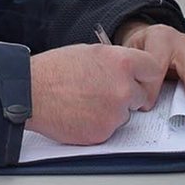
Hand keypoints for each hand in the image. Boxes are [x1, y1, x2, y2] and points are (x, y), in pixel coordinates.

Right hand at [26, 44, 164, 144]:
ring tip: (86, 100)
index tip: (140, 80)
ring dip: (112, 110)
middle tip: (104, 91)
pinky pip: (110, 129)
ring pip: (125, 114)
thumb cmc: (55, 70)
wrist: (32, 92)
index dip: (145, 76)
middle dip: (128, 95)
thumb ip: (116, 61)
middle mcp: (123, 88)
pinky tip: (81, 113)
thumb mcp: (91, 51)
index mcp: (122, 63)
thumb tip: (129, 70)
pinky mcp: (103, 133)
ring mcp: (114, 113)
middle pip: (142, 96)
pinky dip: (99, 123)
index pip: (153, 70)